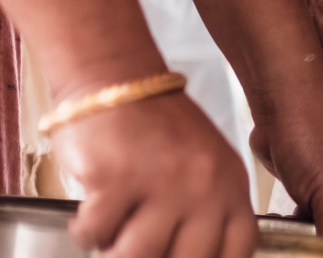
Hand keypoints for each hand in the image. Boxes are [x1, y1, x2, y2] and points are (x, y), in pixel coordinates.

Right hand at [56, 88, 257, 257]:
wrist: (118, 82)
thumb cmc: (156, 130)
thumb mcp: (202, 166)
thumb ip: (205, 212)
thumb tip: (186, 256)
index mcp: (230, 183)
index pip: (237, 250)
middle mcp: (204, 185)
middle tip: (137, 246)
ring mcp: (163, 182)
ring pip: (136, 257)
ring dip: (115, 250)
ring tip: (113, 230)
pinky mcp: (118, 179)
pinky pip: (95, 234)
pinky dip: (86, 230)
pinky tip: (91, 210)